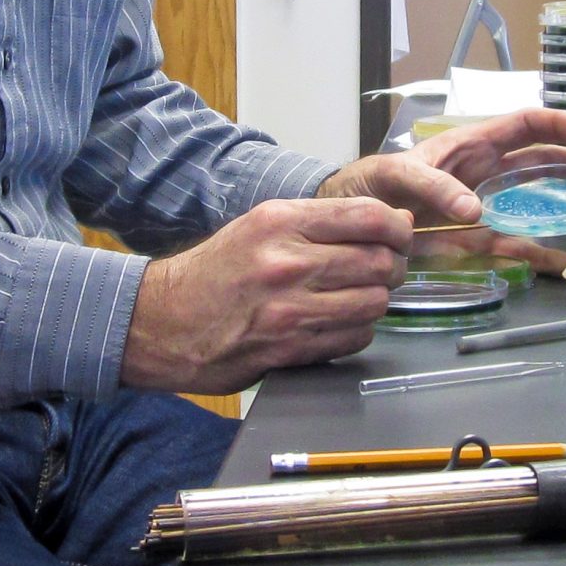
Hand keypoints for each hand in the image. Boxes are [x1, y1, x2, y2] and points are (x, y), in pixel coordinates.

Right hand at [121, 197, 409, 392]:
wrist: (164, 322)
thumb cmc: (216, 272)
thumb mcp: (260, 226)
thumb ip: (321, 221)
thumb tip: (391, 221)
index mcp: (280, 222)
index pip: (369, 216)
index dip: (398, 227)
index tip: (401, 233)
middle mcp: (286, 263)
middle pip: (380, 261)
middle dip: (394, 266)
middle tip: (388, 268)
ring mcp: (289, 310)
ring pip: (374, 302)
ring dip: (378, 300)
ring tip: (362, 295)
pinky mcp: (289, 349)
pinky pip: (355, 338)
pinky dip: (359, 330)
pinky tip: (342, 322)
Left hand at [319, 110, 565, 273]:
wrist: (350, 224)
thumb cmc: (370, 184)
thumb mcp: (397, 175)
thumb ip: (433, 187)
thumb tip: (475, 211)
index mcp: (473, 145)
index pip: (526, 125)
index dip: (561, 125)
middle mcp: (487, 174)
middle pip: (545, 165)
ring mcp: (487, 208)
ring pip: (539, 207)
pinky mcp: (477, 241)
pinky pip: (516, 245)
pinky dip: (542, 254)